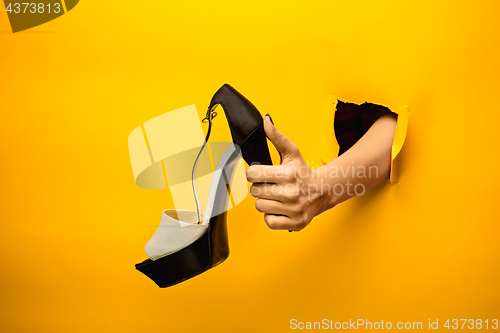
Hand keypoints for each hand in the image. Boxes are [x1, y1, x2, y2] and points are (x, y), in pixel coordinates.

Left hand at [246, 116, 326, 230]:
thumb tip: (265, 120)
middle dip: (261, 188)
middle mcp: (291, 193)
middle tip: (272, 186)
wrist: (323, 191)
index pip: (252, 174)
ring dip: (265, 202)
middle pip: (254, 192)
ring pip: (260, 207)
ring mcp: (293, 209)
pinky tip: (280, 208)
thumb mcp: (291, 152)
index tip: (261, 174)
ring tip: (276, 197)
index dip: (254, 173)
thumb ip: (276, 137)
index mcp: (287, 174)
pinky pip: (269, 222)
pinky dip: (271, 216)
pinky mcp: (295, 223)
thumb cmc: (303, 172)